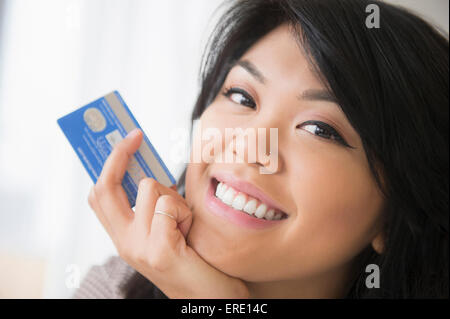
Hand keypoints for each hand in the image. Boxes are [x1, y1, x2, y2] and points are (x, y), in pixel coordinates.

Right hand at [87, 128, 248, 298]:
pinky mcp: (158, 250)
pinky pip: (168, 205)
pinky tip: (191, 233)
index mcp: (124, 237)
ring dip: (174, 195)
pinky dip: (185, 212)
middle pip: (104, 187)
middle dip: (119, 154)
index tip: (122, 139)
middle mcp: (124, 244)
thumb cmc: (196, 260)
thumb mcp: (168, 229)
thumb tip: (150, 168)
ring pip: (150, 187)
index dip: (106, 165)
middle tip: (134, 135)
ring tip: (185, 222)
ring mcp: (138, 248)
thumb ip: (154, 205)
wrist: (212, 299)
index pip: (99, 196)